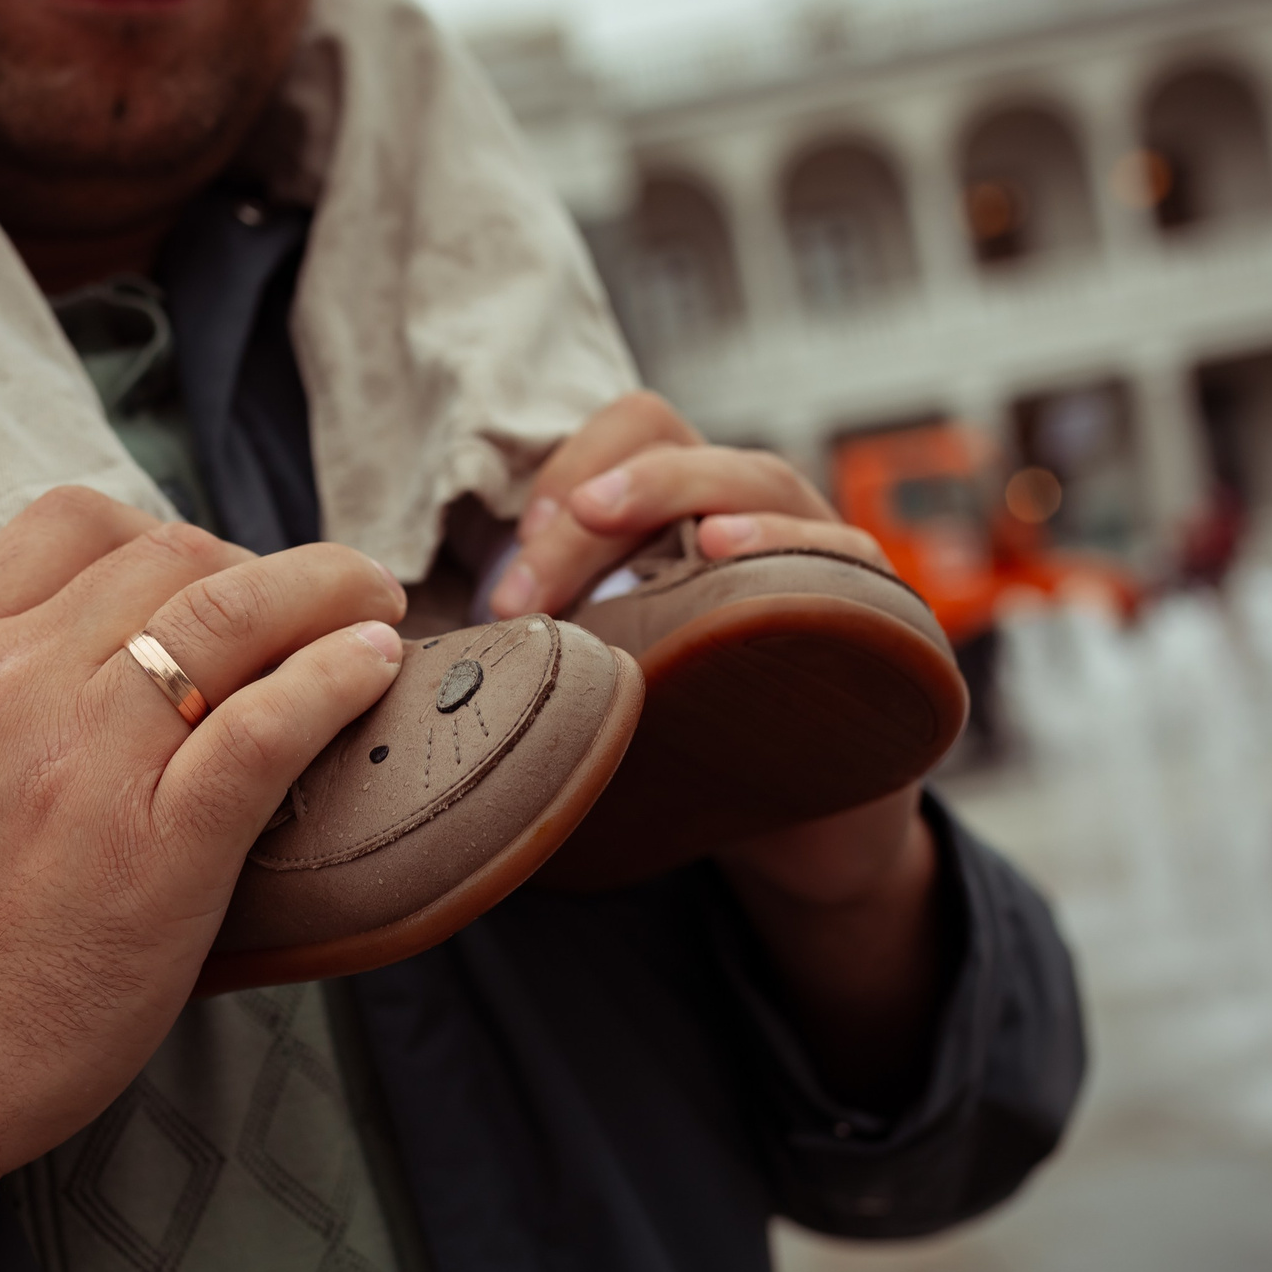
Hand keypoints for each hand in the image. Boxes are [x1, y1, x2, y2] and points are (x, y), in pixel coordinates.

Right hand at [0, 489, 405, 1271]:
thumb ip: (18, 694)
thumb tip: (140, 656)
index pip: (76, 520)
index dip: (170, 529)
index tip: (218, 574)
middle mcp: (17, 685)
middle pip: (174, 553)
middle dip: (265, 566)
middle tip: (322, 604)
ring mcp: (87, 761)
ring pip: (232, 610)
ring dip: (328, 591)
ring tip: (374, 610)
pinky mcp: (158, 846)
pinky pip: (269, 722)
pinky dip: (336, 677)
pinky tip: (372, 667)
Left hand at [493, 393, 941, 1105]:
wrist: (800, 834)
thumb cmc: (683, 746)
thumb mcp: (593, 693)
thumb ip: (523, 663)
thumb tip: (395, 676)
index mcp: (673, 518)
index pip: (618, 437)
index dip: (555, 478)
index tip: (504, 582)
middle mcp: (745, 516)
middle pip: (673, 440)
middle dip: (597, 496)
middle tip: (532, 591)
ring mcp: (816, 558)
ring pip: (760, 476)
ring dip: (680, 495)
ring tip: (622, 528)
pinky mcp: (876, 621)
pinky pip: (851, 558)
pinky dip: (796, 546)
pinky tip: (732, 552)